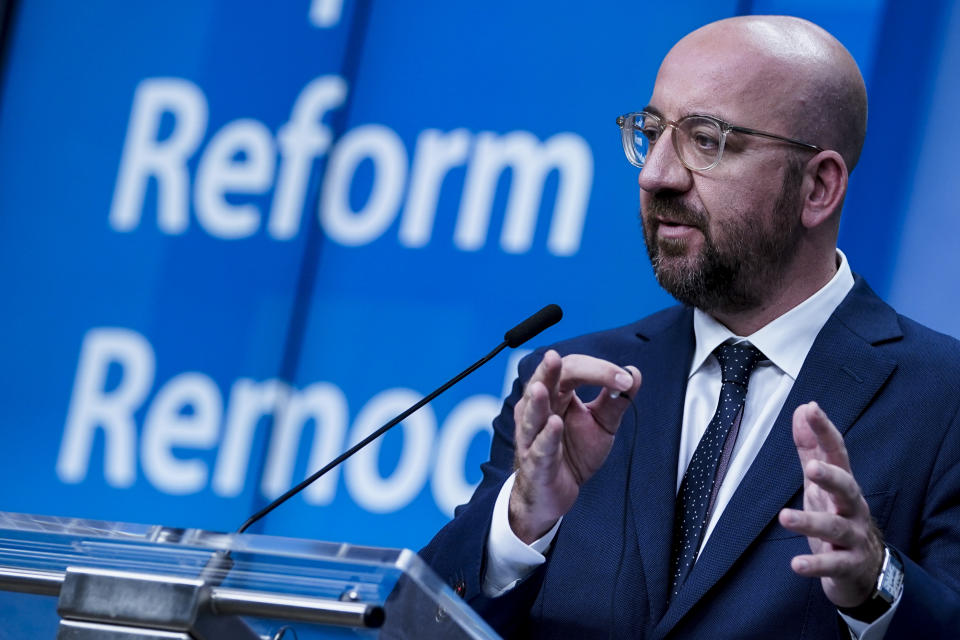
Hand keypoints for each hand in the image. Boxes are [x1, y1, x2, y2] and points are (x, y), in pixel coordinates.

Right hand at [509, 350, 640, 542]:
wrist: (555, 493)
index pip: (571, 370)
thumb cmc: (572, 453)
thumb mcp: (601, 424)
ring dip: (537, 401)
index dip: (598, 370)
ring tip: (541, 388)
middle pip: (543, 383)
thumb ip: (615, 399)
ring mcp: (532, 436)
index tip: (624, 379)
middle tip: (555, 358)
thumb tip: (633, 372)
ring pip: (532, 414)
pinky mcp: (535, 463)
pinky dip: (547, 437)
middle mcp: (537, 410)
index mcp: (555, 395)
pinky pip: (540, 448)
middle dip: (549, 371)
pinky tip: (554, 425)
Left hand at [779, 401, 883, 607]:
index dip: (825, 431)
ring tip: (784, 517)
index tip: (811, 408)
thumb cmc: (838, 517)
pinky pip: (833, 564)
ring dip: (809, 521)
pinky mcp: (848, 564)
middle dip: (831, 477)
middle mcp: (852, 508)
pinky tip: (797, 564)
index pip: (836, 453)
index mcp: (843, 485)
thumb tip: (801, 409)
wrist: (864, 570)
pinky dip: (816, 564)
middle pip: (846, 488)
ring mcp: (853, 537)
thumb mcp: (821, 482)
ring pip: (835, 527)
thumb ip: (810, 448)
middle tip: (811, 468)